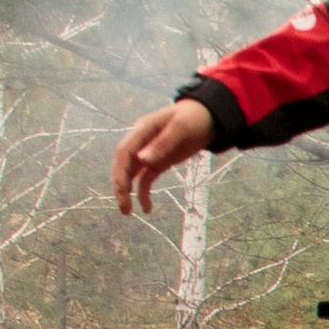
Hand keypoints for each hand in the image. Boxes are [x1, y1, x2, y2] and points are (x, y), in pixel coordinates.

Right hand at [113, 97, 213, 216]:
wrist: (208, 118)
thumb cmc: (194, 118)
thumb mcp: (181, 128)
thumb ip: (163, 143)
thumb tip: (142, 160)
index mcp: (142, 130)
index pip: (124, 151)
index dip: (120, 170)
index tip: (123, 189)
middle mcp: (141, 142)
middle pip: (124, 165)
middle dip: (120, 186)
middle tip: (123, 207)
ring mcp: (148, 153)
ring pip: (131, 174)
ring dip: (127, 192)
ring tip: (127, 211)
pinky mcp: (158, 162)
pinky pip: (146, 179)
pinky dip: (144, 193)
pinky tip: (147, 208)